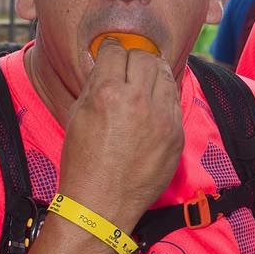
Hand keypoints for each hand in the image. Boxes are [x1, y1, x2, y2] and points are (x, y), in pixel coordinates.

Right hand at [58, 39, 183, 224]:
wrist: (102, 204)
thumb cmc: (83, 162)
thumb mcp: (78, 116)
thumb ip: (95, 85)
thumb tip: (105, 63)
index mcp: (108, 94)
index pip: (116, 50)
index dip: (110, 49)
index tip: (110, 52)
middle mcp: (138, 101)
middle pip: (145, 57)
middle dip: (133, 58)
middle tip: (127, 67)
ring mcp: (162, 118)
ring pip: (164, 74)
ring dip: (152, 73)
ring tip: (143, 81)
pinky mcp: (176, 134)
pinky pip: (173, 100)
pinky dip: (163, 97)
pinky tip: (152, 105)